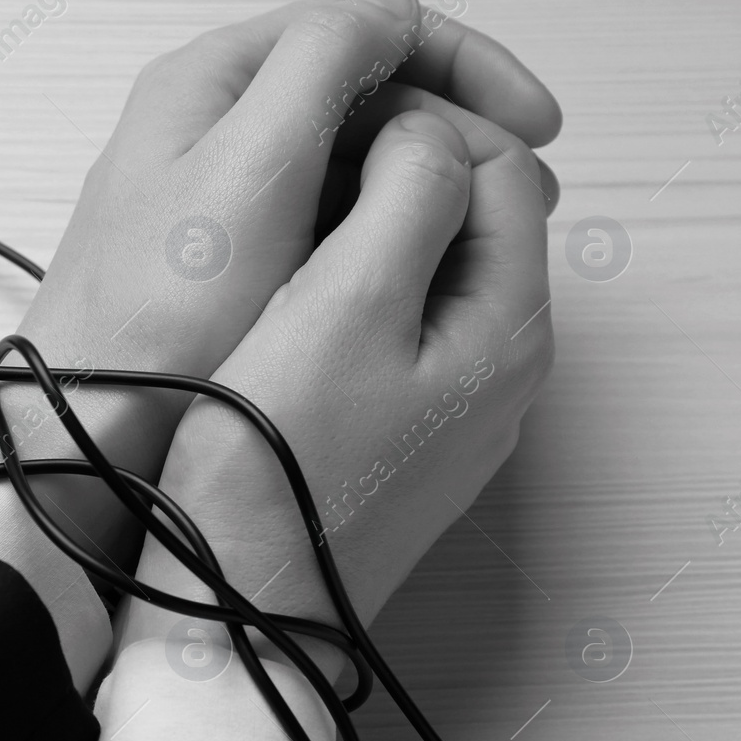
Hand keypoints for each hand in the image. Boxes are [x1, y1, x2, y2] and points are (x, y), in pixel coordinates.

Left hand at [0, 0, 560, 570]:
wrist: (88, 430)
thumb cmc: (154, 315)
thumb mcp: (250, 167)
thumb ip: (323, 66)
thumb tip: (390, 12)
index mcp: (213, 81)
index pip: (362, 27)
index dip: (461, 64)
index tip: (531, 121)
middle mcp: (212, 126)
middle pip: (361, 90)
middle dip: (455, 128)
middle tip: (525, 188)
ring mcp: (218, 193)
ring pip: (347, 156)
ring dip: (428, 178)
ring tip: (492, 231)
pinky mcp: (227, 258)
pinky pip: (322, 216)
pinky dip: (382, 225)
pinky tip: (419, 262)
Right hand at [90, 100, 556, 740]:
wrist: (235, 616)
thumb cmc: (273, 471)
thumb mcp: (342, 306)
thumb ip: (406, 197)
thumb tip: (428, 134)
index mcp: (505, 326)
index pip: (501, 166)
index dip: (418, 124)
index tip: (326, 127)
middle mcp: (498, 369)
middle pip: (473, 219)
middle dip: (394, 174)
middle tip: (297, 173)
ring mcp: (450, 411)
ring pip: (429, 273)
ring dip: (364, 230)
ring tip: (278, 231)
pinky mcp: (397, 441)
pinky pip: (395, 332)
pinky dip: (349, 291)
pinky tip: (281, 305)